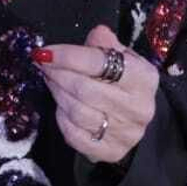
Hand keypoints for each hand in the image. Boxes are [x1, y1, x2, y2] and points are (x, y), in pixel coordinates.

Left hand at [34, 26, 157, 163]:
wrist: (137, 117)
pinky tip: (61, 106)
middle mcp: (138, 107)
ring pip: (77, 112)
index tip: (44, 52)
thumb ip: (107, 44)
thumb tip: (97, 34)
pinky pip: (75, 136)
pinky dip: (62, 119)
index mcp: (143, 78)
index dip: (67, 56)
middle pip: (84, 89)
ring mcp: (126, 133)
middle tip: (43, 65)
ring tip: (50, 80)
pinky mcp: (112, 151)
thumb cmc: (124, 81)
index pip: (99, 63)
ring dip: (56, 93)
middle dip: (57, 74)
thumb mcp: (122, 56)